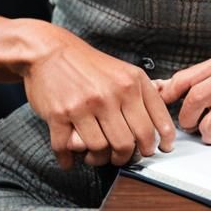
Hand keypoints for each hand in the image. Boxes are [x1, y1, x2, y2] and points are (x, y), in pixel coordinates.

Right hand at [23, 27, 175, 169]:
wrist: (49, 50)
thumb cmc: (87, 64)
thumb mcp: (123, 70)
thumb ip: (142, 94)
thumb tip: (161, 124)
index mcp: (131, 82)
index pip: (155, 121)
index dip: (160, 142)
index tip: (160, 150)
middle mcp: (111, 93)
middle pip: (128, 143)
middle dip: (127, 157)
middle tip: (122, 156)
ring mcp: (85, 105)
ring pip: (100, 150)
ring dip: (98, 159)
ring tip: (95, 155)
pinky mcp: (60, 114)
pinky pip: (67, 149)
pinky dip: (69, 160)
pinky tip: (71, 159)